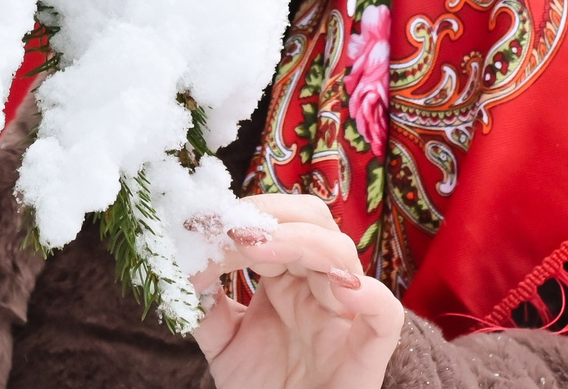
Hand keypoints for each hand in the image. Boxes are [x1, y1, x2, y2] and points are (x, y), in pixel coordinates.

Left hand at [191, 194, 405, 388]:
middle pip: (312, 221)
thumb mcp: (223, 344)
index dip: (240, 219)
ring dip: (299, 241)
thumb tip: (182, 262)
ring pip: (341, 254)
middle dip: (272, 215)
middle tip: (231, 229)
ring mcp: (345, 315)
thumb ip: (206, 305)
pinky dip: (369, 296)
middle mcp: (317, 287)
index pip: (273, 224)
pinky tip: (339, 288)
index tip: (200, 227)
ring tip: (255, 247)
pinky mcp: (368, 352)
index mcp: (286, 278)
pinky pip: (386, 314)